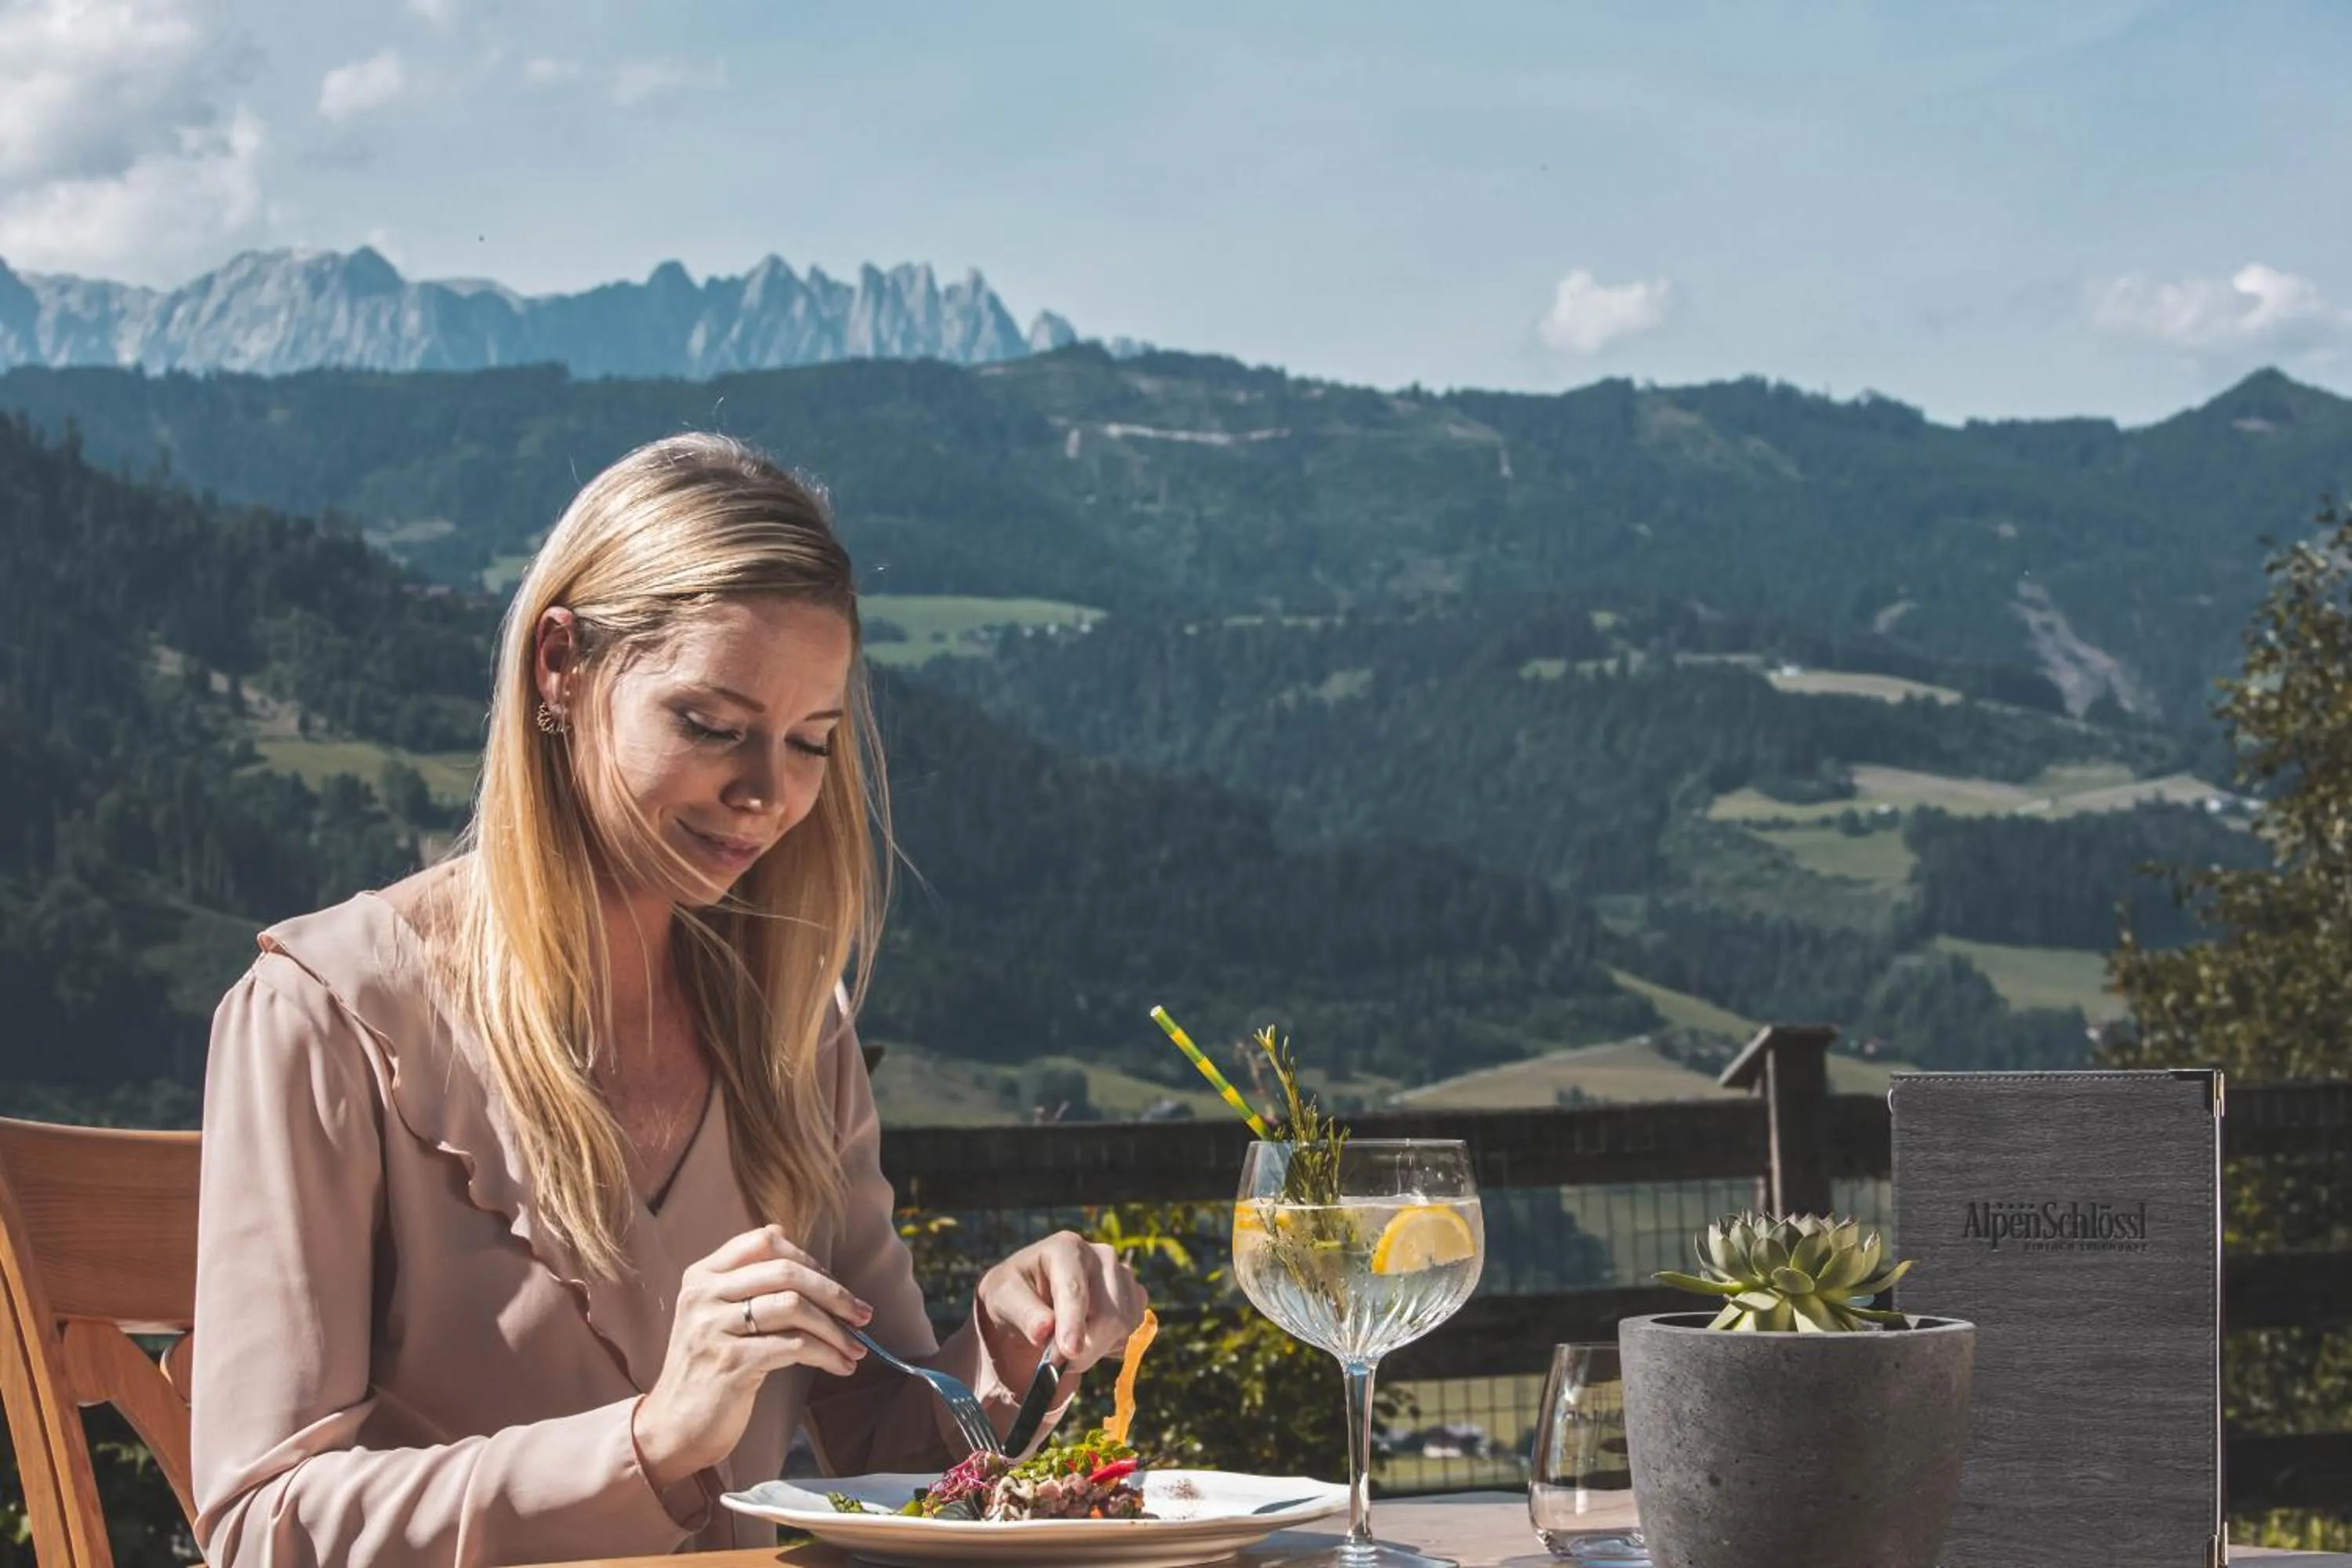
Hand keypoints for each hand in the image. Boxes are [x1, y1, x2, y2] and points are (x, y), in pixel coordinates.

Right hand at [632, 1226, 872, 1487]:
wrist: (673, 1427)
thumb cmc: (708, 1369)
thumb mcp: (718, 1316)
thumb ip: (750, 1284)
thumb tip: (802, 1253)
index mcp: (702, 1276)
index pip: (764, 1242)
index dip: (808, 1260)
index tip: (834, 1286)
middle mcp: (704, 1294)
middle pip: (786, 1271)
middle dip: (834, 1293)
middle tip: (863, 1315)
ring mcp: (714, 1327)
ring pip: (794, 1306)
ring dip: (836, 1328)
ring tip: (856, 1347)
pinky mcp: (731, 1363)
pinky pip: (794, 1345)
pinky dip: (826, 1354)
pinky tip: (840, 1365)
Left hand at [973, 1231, 1149, 1379]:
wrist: (1030, 1298)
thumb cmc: (1015, 1294)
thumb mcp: (1003, 1299)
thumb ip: (1024, 1314)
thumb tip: (1045, 1330)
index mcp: (1066, 1248)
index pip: (1075, 1290)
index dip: (1073, 1323)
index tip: (1070, 1352)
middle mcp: (1101, 1256)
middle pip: (1109, 1314)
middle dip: (1086, 1348)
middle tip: (1059, 1362)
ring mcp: (1123, 1275)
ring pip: (1125, 1326)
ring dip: (1097, 1349)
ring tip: (1069, 1346)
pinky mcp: (1134, 1295)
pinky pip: (1134, 1331)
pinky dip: (1111, 1345)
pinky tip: (1089, 1337)